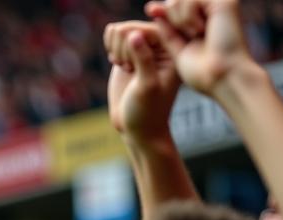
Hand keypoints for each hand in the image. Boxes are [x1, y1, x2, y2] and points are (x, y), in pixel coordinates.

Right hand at [105, 21, 181, 142]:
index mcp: (171, 50)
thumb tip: (133, 34)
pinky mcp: (127, 53)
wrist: (137, 128)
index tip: (130, 66)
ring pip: (122, 30)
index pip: (150, 28)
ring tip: (123, 66)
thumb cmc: (147, 111)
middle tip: (128, 68)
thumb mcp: (147, 87)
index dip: (135, 41)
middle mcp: (158, 45)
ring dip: (117, 47)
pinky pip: (115, 37)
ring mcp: (142, 48)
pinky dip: (111, 46)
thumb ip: (143, 59)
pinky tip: (115, 62)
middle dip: (125, 46)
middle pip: (134, 26)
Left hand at [146, 0, 255, 95]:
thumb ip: (168, 31)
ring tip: (195, 34)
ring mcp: (218, 4)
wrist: (221, 77)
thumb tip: (153, 9)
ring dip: (180, 19)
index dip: (163, 10)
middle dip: (171, 17)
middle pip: (175, 1)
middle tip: (187, 35)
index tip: (150, 10)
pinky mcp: (224, 2)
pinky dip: (189, 16)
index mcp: (201, 23)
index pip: (176, 9)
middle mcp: (210, 11)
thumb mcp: (178, 50)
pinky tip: (200, 29)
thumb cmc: (202, 73)